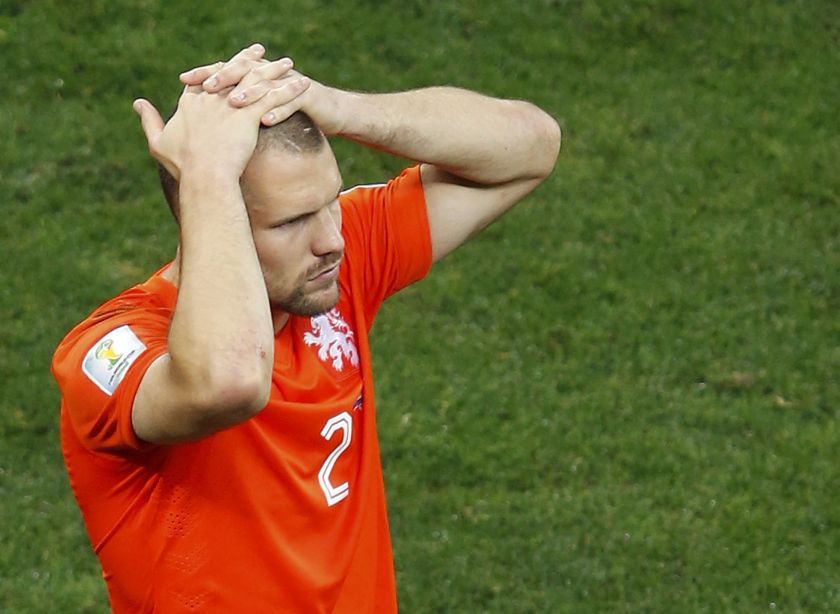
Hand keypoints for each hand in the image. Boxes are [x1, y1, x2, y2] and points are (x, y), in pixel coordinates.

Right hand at [133, 45, 313, 180]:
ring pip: (256, 79)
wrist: (203, 177)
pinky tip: (303, 84)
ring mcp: (230, 104)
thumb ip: (148, 120)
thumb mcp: (158, 142)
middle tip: (258, 51)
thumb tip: (137, 103)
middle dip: (246, 59)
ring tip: (288, 64)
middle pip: (232, 71)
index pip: (205, 80)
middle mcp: (211, 98)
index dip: (216, 71)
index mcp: (191, 103)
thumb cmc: (182, 166)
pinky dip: (290, 89)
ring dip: (274, 69)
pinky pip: (274, 97)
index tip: (225, 66)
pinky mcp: (250, 114)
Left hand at [179, 48, 346, 135]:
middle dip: (224, 77)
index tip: (184, 80)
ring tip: (234, 104)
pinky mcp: (307, 97)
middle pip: (243, 71)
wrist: (329, 111)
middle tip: (205, 87)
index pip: (225, 68)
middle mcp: (269, 75)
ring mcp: (288, 84)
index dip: (205, 72)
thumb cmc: (289, 113)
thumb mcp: (260, 108)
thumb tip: (201, 114)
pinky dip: (278, 111)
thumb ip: (234, 108)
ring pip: (266, 86)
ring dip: (249, 94)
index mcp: (255, 75)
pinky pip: (290, 103)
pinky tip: (266, 121)